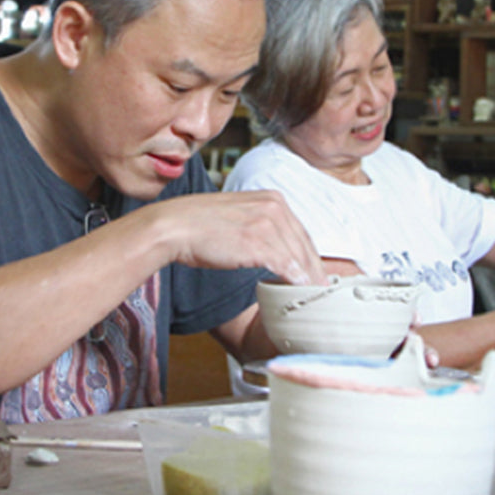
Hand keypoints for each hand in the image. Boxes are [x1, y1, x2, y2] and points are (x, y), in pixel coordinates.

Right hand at [150, 190, 325, 285]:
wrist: (174, 226)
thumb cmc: (199, 225)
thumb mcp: (239, 216)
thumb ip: (260, 227)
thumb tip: (275, 250)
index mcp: (272, 198)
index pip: (300, 231)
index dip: (310, 255)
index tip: (314, 272)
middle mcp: (274, 207)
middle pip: (304, 244)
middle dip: (314, 269)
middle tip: (320, 290)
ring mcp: (267, 223)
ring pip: (298, 257)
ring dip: (307, 279)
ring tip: (312, 296)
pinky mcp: (258, 242)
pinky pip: (285, 265)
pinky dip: (294, 281)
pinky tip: (297, 291)